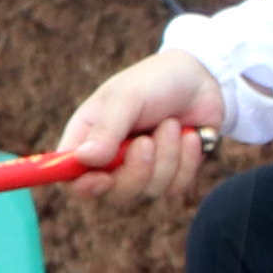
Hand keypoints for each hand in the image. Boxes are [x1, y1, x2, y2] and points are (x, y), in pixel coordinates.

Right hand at [56, 38, 231, 204]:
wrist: (201, 79)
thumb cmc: (154, 81)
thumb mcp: (127, 97)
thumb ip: (107, 128)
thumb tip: (84, 159)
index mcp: (88, 138)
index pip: (71, 177)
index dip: (84, 186)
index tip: (103, 179)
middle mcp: (111, 160)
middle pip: (114, 193)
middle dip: (136, 169)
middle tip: (147, 141)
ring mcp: (142, 171)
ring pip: (150, 190)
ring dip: (166, 155)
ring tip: (172, 124)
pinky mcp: (171, 176)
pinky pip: (176, 187)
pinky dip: (187, 160)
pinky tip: (190, 136)